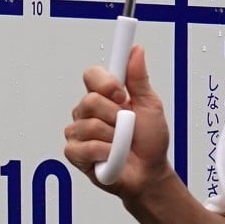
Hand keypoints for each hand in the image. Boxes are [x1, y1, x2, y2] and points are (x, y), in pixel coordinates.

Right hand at [64, 45, 172, 199]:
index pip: (92, 75)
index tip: (122, 94)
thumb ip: (139, 78)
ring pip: (91, 125)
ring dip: (114, 138)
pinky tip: (110, 156)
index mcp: (103, 95)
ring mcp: (78, 131)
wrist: (149, 173)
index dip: (107, 83)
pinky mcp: (74, 152)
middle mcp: (87, 110)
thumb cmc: (149, 141)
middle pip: (90, 100)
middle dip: (115, 116)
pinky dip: (106, 153)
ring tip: (120, 144)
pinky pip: (87, 147)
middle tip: (126, 125)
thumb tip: (136, 50)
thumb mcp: (150, 105)